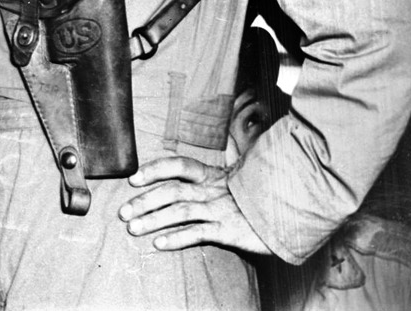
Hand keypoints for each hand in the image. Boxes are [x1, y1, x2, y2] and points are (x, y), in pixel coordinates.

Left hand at [120, 156, 268, 254]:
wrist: (288, 211)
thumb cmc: (256, 196)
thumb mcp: (233, 179)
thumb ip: (209, 178)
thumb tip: (183, 175)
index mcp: (211, 175)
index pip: (178, 165)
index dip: (154, 169)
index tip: (133, 178)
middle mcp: (212, 190)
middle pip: (171, 191)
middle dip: (144, 201)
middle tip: (122, 212)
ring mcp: (220, 210)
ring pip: (179, 212)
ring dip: (153, 220)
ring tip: (133, 228)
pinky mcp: (229, 230)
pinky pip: (198, 233)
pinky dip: (177, 238)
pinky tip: (159, 245)